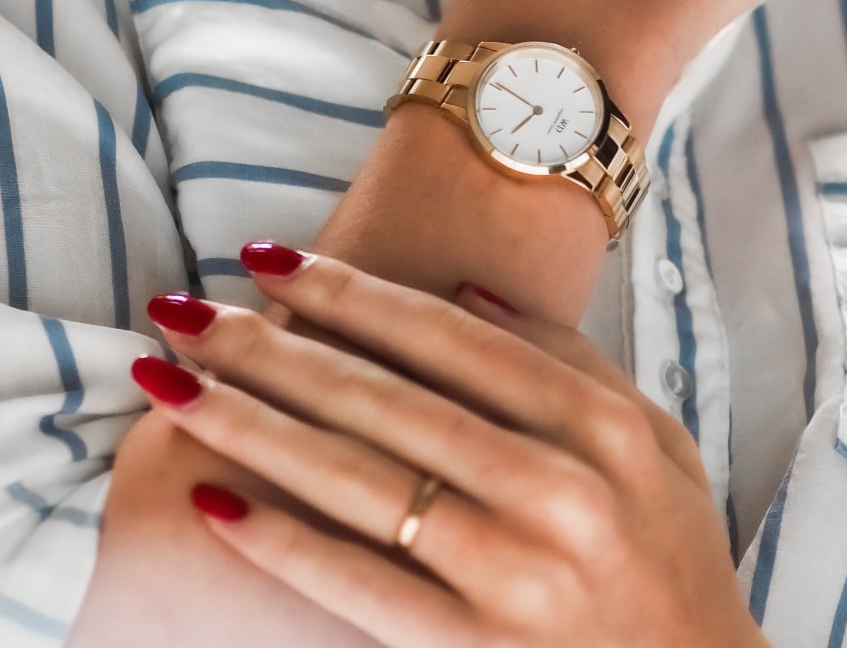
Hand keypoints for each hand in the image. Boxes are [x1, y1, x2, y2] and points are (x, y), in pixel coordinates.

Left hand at [135, 244, 768, 647]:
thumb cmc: (671, 553)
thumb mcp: (653, 436)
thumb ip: (568, 355)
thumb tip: (463, 291)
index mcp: (597, 425)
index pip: (447, 339)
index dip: (350, 293)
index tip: (272, 259)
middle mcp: (554, 492)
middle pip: (384, 400)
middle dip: (274, 346)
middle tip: (189, 308)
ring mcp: (512, 577)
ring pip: (356, 483)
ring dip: (252, 426)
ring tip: (175, 383)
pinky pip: (358, 588)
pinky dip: (282, 542)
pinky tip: (215, 499)